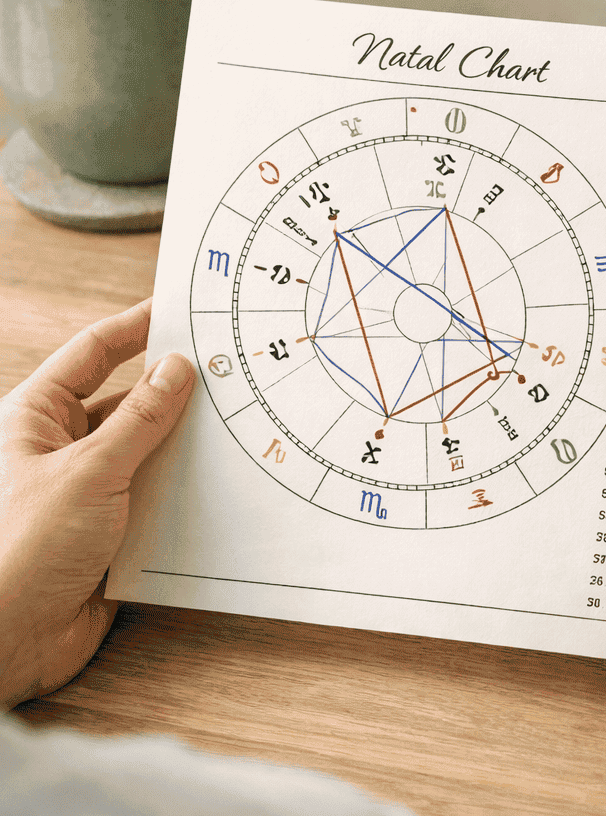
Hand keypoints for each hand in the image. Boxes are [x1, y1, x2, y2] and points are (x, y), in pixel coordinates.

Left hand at [0, 299, 194, 708]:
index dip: (138, 326)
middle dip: (176, 388)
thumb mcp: (88, 471)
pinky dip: (189, 489)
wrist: (8, 640)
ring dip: (187, 444)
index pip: (94, 353)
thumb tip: (177, 367)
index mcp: (35, 418)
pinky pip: (159, 496)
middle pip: (128, 401)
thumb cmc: (17, 550)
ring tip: (239, 425)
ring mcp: (86, 490)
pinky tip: (225, 482)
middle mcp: (59, 449)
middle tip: (230, 370)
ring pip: (149, 450)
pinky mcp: (111, 531)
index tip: (184, 309)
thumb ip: (141, 419)